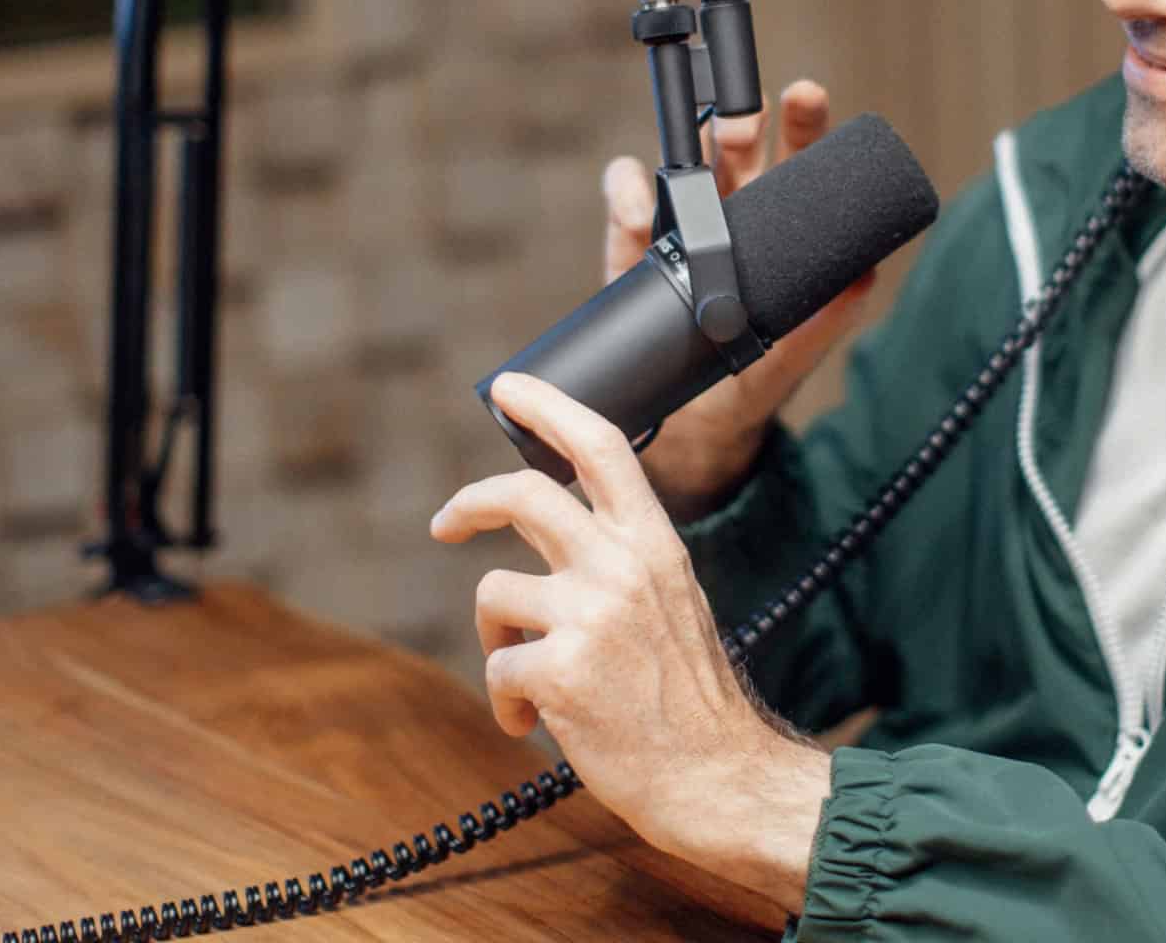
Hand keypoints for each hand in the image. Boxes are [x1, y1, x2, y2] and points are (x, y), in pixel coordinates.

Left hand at [433, 373, 828, 906]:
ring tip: (527, 684)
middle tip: (447, 522)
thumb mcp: (672, 604)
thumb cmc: (691, 702)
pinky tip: (534, 723)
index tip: (508, 389)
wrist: (718, 777)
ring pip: (495, 591)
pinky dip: (507, 701)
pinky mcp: (560, 670)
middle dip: (471, 501)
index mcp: (656, 544)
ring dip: (498, 640)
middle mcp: (622, 566)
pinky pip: (498, 668)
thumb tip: (553, 538)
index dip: (549, 406)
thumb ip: (621, 564)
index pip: (602, 447)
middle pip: (525, 494)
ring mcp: (590, 615)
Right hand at [600, 79, 876, 515]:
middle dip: (740, 123)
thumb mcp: (791, 355)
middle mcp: (729, 218)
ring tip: (696, 149)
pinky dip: (629, 192)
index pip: (795, 165)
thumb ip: (825, 320)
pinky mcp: (633, 249)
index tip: (808, 97)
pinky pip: (628, 202)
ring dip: (687, 146)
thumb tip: (865, 278)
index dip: (803, 126)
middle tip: (744, 120)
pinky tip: (641, 207)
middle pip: (736, 151)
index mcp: (777, 230)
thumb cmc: (749, 380)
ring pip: (682, 165)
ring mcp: (679, 229)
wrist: (690, 428)